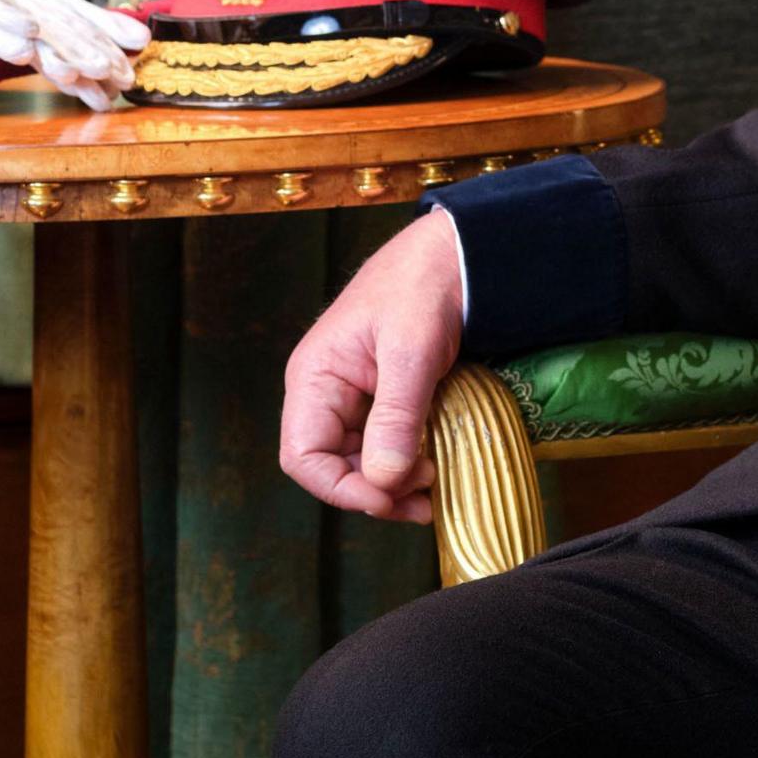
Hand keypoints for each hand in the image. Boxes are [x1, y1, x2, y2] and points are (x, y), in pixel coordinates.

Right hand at [278, 211, 464, 520]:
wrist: (454, 257)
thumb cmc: (423, 290)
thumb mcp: (411, 352)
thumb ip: (397, 415)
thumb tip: (384, 480)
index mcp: (315, 379)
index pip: (303, 456)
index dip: (340, 488)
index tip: (389, 498)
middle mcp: (326, 394)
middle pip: (331, 466)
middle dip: (374, 491)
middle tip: (424, 500)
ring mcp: (355, 398)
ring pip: (360, 461)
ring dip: (392, 483)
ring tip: (432, 490)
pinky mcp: (385, 399)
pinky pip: (384, 444)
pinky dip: (406, 462)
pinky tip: (435, 467)